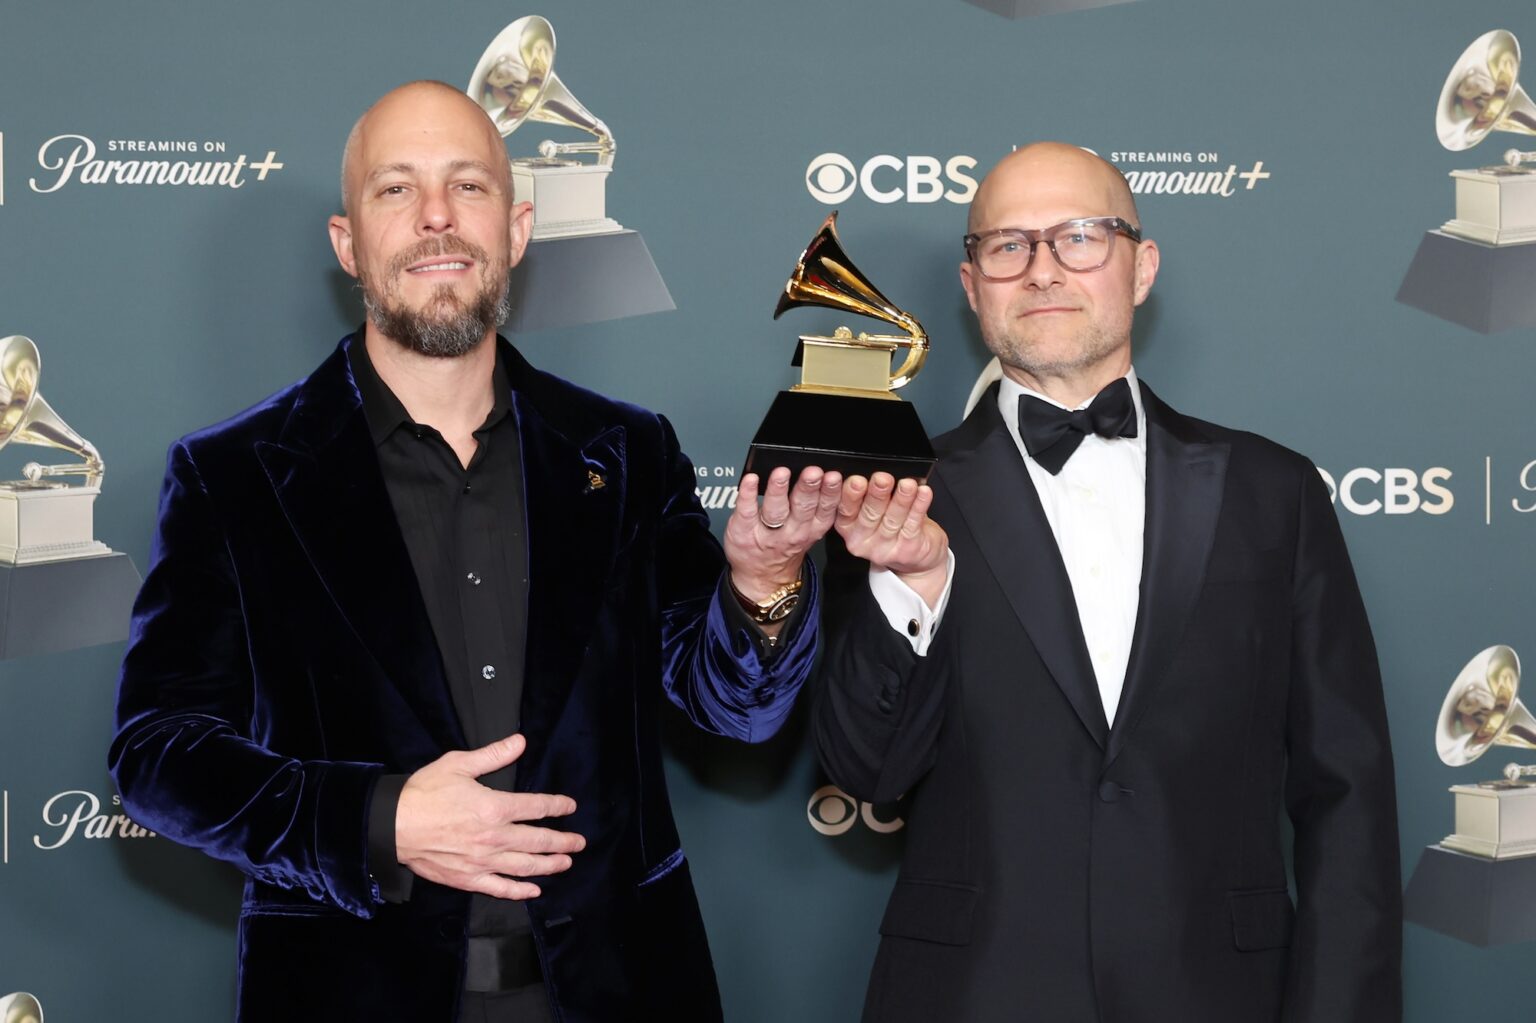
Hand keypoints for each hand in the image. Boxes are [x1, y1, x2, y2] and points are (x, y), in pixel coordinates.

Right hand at [395, 734, 584, 899]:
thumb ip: (493, 755)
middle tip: (579, 842)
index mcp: (494, 808)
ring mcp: (482, 861)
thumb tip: (520, 741)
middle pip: (538, 841)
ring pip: (525, 867)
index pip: (536, 808)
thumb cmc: (423, 793)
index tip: (570, 807)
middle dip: (562, 841)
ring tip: (566, 863)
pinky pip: (500, 888)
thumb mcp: (458, 764)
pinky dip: (519, 891)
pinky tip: (533, 891)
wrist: (392, 825)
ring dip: (549, 865)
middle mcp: (494, 838)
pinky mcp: (468, 879)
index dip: (557, 806)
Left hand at [724, 466, 841, 599]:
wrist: (760, 578)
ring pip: (775, 510)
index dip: (830, 493)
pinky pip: (746, 511)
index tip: (833, 476)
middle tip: (813, 472)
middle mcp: (792, 532)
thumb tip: (823, 475)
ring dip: (778, 489)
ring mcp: (767, 533)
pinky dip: (748, 494)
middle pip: (802, 507)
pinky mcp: (744, 530)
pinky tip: (750, 480)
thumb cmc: (784, 548)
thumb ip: (817, 507)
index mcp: (812, 529)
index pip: (825, 510)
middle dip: (808, 487)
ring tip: (782, 473)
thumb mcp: (810, 533)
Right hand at [836, 473, 948, 606]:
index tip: (856, 479)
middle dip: (876, 494)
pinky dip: (919, 506)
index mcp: (848, 526)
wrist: (918, 555)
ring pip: (892, 519)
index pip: (845, 509)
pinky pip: (913, 525)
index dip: (849, 494)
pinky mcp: (906, 551)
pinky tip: (923, 493)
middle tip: (882, 478)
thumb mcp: (874, 508)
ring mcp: (884, 549)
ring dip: (901, 499)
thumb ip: (869, 492)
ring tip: (907, 484)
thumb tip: (875, 470)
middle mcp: (862, 540)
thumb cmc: (893, 524)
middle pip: (868, 514)